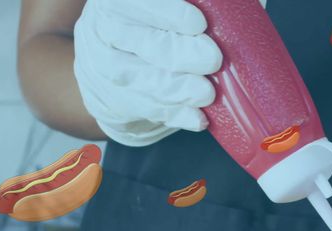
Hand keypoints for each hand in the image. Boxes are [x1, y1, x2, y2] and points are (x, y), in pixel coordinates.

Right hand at [73, 0, 223, 146]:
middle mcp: (102, 30)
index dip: (167, 13)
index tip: (199, 24)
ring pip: (136, 80)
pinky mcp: (110, 100)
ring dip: (177, 90)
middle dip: (178, 53)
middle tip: (212, 60)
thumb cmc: (151, 25)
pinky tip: (197, 118)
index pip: (133, 3)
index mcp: (114, 2)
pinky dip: (174, 115)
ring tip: (207, 94)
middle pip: (138, 42)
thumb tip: (231, 9)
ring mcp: (100, 67)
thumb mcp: (160, 9)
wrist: (114, 58)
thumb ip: (190, 5)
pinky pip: (142, 109)